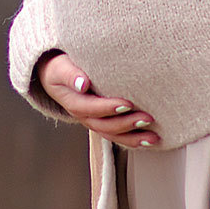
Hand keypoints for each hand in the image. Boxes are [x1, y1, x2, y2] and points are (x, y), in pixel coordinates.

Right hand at [36, 50, 159, 148]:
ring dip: (134, 138)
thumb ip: (71, 75)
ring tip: (153, 137)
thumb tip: (83, 83)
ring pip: (113, 135)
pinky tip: (149, 140)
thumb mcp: (61, 68)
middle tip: (147, 118)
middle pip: (106, 126)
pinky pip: (117, 135)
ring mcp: (94, 122)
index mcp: (75, 103)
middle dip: (127, 124)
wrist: (56, 77)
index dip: (109, 108)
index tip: (128, 103)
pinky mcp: (103, 123)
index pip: (92, 108)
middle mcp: (84, 117)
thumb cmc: (60, 69)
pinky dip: (133, 140)